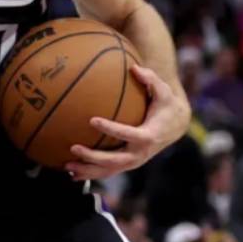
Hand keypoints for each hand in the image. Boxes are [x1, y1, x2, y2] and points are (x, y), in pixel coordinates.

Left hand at [65, 64, 188, 180]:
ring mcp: (134, 161)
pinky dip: (91, 174)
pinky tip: (71, 174)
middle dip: (94, 157)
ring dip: (88, 170)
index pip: (129, 134)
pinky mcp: (128, 165)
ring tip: (67, 167)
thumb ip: (151, 79)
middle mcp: (141, 153)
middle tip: (74, 147)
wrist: (175, 126)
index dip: (111, 129)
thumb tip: (135, 67)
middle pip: (116, 160)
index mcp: (149, 135)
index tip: (92, 120)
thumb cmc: (165, 105)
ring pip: (109, 170)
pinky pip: (108, 172)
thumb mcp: (163, 91)